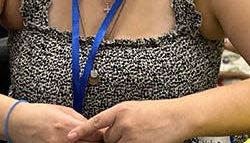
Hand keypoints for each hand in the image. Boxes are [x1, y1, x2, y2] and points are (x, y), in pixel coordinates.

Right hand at [8, 102, 101, 141]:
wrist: (18, 122)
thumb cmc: (39, 114)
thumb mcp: (64, 110)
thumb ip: (79, 119)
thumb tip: (91, 125)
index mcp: (68, 126)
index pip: (94, 134)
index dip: (102, 134)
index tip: (105, 134)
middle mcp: (63, 140)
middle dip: (95, 142)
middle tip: (98, 140)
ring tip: (86, 142)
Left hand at [68, 101, 185, 142]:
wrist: (179, 117)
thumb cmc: (161, 112)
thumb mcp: (137, 108)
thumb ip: (120, 117)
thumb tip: (108, 127)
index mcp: (122, 110)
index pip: (97, 121)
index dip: (82, 131)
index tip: (70, 137)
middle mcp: (123, 123)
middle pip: (107, 138)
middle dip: (115, 138)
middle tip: (133, 131)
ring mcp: (130, 137)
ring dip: (124, 142)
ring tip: (141, 134)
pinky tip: (144, 139)